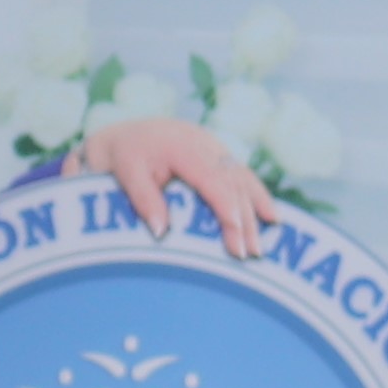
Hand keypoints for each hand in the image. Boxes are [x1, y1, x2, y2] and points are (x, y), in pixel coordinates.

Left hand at [78, 117, 273, 260]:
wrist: (120, 133)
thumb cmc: (117, 156)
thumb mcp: (122, 173)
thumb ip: (142, 199)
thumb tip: (160, 232)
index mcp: (182, 145)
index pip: (211, 178)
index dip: (226, 204)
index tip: (235, 230)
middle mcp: (205, 143)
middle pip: (232, 183)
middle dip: (244, 219)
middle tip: (249, 253)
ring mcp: (215, 148)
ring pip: (243, 180)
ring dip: (255, 211)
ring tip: (261, 244)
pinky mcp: (218, 156)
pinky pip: (242, 177)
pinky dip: (256, 197)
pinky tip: (271, 218)